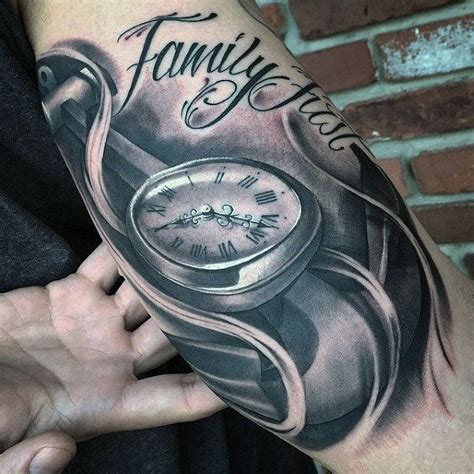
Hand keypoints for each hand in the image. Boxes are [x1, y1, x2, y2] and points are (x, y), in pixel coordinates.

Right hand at [0, 244, 224, 470]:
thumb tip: (61, 451)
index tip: (250, 373)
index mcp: (106, 403)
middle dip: (201, 317)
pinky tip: (148, 229)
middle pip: (172, 335)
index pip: (172, 399)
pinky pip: (106, 265)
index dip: (211, 391)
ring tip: (204, 248)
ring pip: (146, 294)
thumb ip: (18, 466)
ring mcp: (95, 323)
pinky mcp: (71, 294)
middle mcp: (113, 360)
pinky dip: (124, 248)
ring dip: (170, 276)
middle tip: (241, 290)